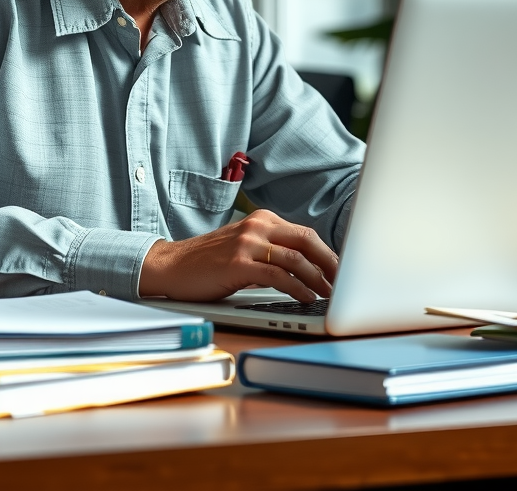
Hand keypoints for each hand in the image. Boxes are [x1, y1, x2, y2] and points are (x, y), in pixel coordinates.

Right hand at [137, 209, 337, 302]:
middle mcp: (257, 226)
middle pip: (307, 241)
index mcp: (262, 219)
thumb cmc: (208, 262)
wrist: (171, 266)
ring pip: (295, 259)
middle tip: (345, 283)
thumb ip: (272, 250)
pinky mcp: (238, 264)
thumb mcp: (244, 247)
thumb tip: (309, 268)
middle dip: (330, 264)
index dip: (328, 254)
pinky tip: (306, 298)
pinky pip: (278, 276)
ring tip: (329, 295)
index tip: (342, 271)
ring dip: (318, 279)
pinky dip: (297, 288)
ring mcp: (247, 243)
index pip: (306, 234)